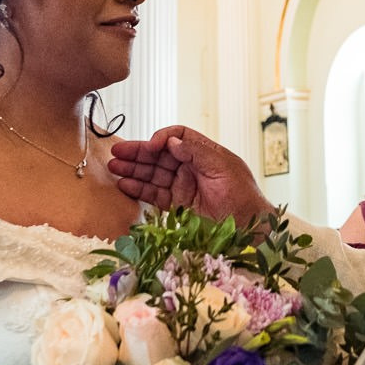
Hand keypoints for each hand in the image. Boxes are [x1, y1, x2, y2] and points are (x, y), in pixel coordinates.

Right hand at [109, 127, 271, 223]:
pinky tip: (125, 185)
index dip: (162, 138)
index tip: (151, 146)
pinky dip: (139, 190)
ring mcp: (183, 186)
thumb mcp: (223, 167)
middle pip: (159, 155)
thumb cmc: (243, 196)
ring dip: (133, 170)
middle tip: (117, 152)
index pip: (177, 137)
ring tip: (114, 167)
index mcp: (204, 153)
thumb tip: (173, 142)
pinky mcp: (177, 205)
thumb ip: (197, 152)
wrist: (250, 228)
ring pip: (153, 174)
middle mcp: (191, 167)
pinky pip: (154, 194)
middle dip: (138, 153)